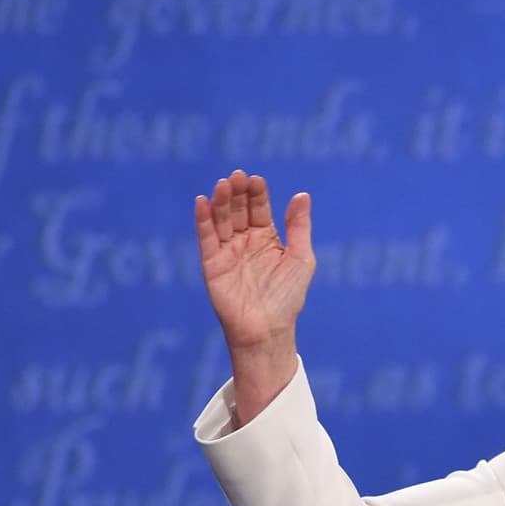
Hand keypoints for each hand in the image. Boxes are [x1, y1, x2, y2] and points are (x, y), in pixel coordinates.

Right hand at [194, 170, 314, 351]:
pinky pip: (206, 238)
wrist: (268, 328)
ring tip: (223, 184)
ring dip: (221, 202)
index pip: (259, 208)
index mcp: (267, 238)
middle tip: (237, 176)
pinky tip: (202, 202)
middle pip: (239, 210)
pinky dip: (203, 220)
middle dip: (238, 193)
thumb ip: (299, 226)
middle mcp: (245, 241)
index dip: (257, 193)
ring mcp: (227, 252)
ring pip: (222, 220)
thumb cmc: (288, 296)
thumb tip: (302, 194)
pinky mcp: (212, 264)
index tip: (256, 179)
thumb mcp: (300, 258)